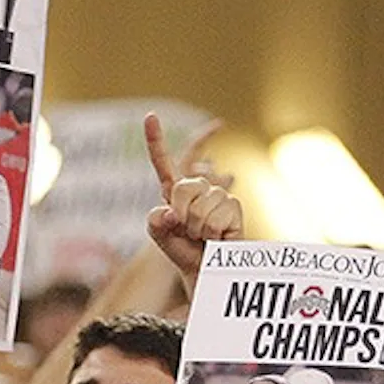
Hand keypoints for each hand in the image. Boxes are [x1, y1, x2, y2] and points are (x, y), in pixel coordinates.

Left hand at [144, 112, 241, 284]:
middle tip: (188, 231)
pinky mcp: (233, 205)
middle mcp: (197, 187)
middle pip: (181, 189)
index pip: (162, 162)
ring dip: (198, 229)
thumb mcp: (158, 233)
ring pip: (199, 208)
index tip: (149, 116)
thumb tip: (175, 212)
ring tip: (203, 235)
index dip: (155, 140)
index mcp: (174, 190)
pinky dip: (212, 234)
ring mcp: (216, 194)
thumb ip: (156, 220)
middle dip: (181, 215)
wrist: (203, 267)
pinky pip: (215, 218)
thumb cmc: (181, 248)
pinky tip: (217, 236)